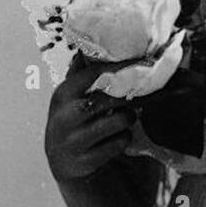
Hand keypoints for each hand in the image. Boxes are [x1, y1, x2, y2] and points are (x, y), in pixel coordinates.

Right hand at [44, 54, 137, 183]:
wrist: (61, 160)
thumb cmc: (71, 120)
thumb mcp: (69, 96)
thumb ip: (80, 73)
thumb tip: (87, 46)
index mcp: (63, 94)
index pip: (95, 73)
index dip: (121, 66)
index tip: (144, 61)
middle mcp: (66, 116)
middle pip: (110, 98)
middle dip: (129, 97)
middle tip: (139, 95)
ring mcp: (76, 140)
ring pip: (120, 121)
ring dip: (128, 118)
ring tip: (125, 117)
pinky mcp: (88, 159)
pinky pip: (120, 142)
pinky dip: (125, 138)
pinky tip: (118, 137)